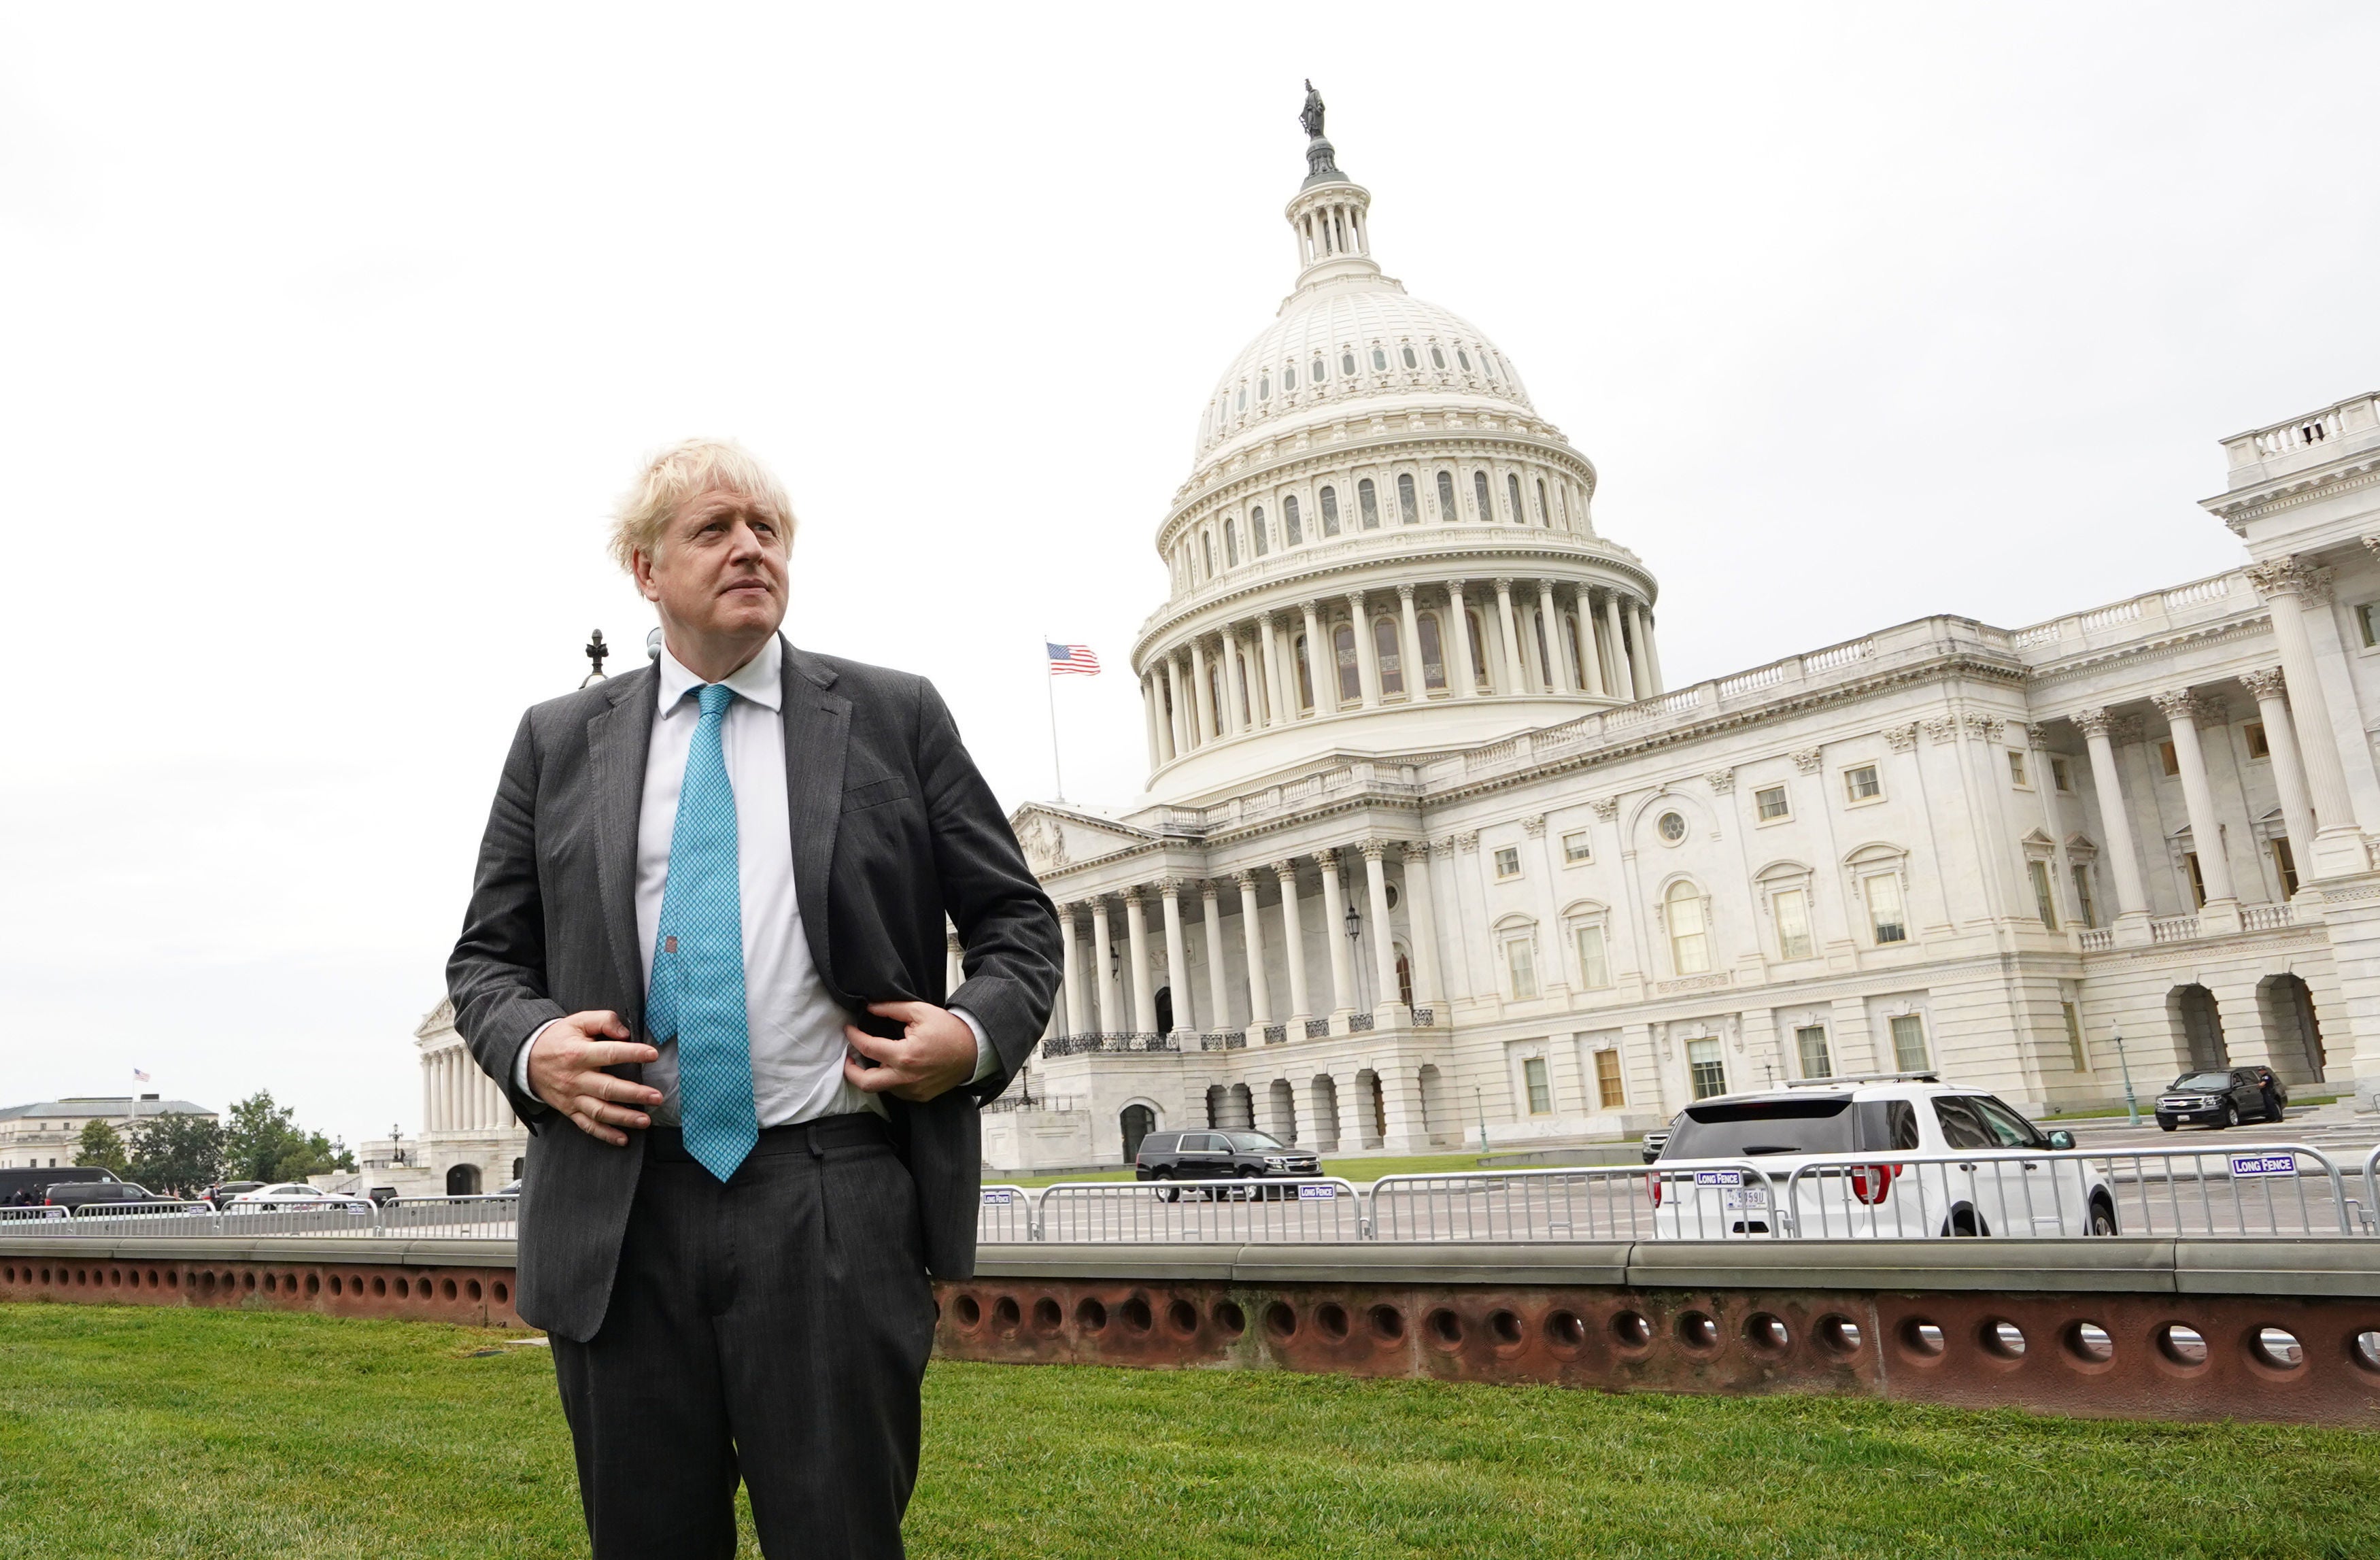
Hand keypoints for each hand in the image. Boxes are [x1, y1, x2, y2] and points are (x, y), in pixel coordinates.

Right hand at [527, 1010, 662, 1146]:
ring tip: (646, 1120)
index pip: (610, 1053)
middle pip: (608, 1089)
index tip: (653, 1054)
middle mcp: (576, 1078)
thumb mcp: (578, 1021)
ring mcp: (572, 1097)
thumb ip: (603, 1021)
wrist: (527, 1059)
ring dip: (624, 1118)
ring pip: (600, 1112)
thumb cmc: (559, 1039)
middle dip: (634, 1094)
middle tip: (657, 1097)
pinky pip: (587, 1126)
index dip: (633, 1053)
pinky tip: (623, 1139)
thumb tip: (625, 1033)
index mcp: (578, 1054)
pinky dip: (605, 1135)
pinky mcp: (569, 1110)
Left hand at [842, 1000, 976, 1103]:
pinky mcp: (920, 1096)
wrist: (974, 1050)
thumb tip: (869, 1008)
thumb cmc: (949, 1030)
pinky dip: (890, 1079)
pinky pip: (896, 1091)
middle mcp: (907, 1077)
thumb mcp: (920, 1011)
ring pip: (881, 1087)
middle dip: (850, 1070)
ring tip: (874, 1058)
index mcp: (905, 1055)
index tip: (849, 1029)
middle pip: (866, 1083)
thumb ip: (891, 1008)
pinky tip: (894, 1066)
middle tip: (848, 1057)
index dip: (854, 1037)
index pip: (868, 1048)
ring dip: (873, 1073)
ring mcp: (913, 1090)